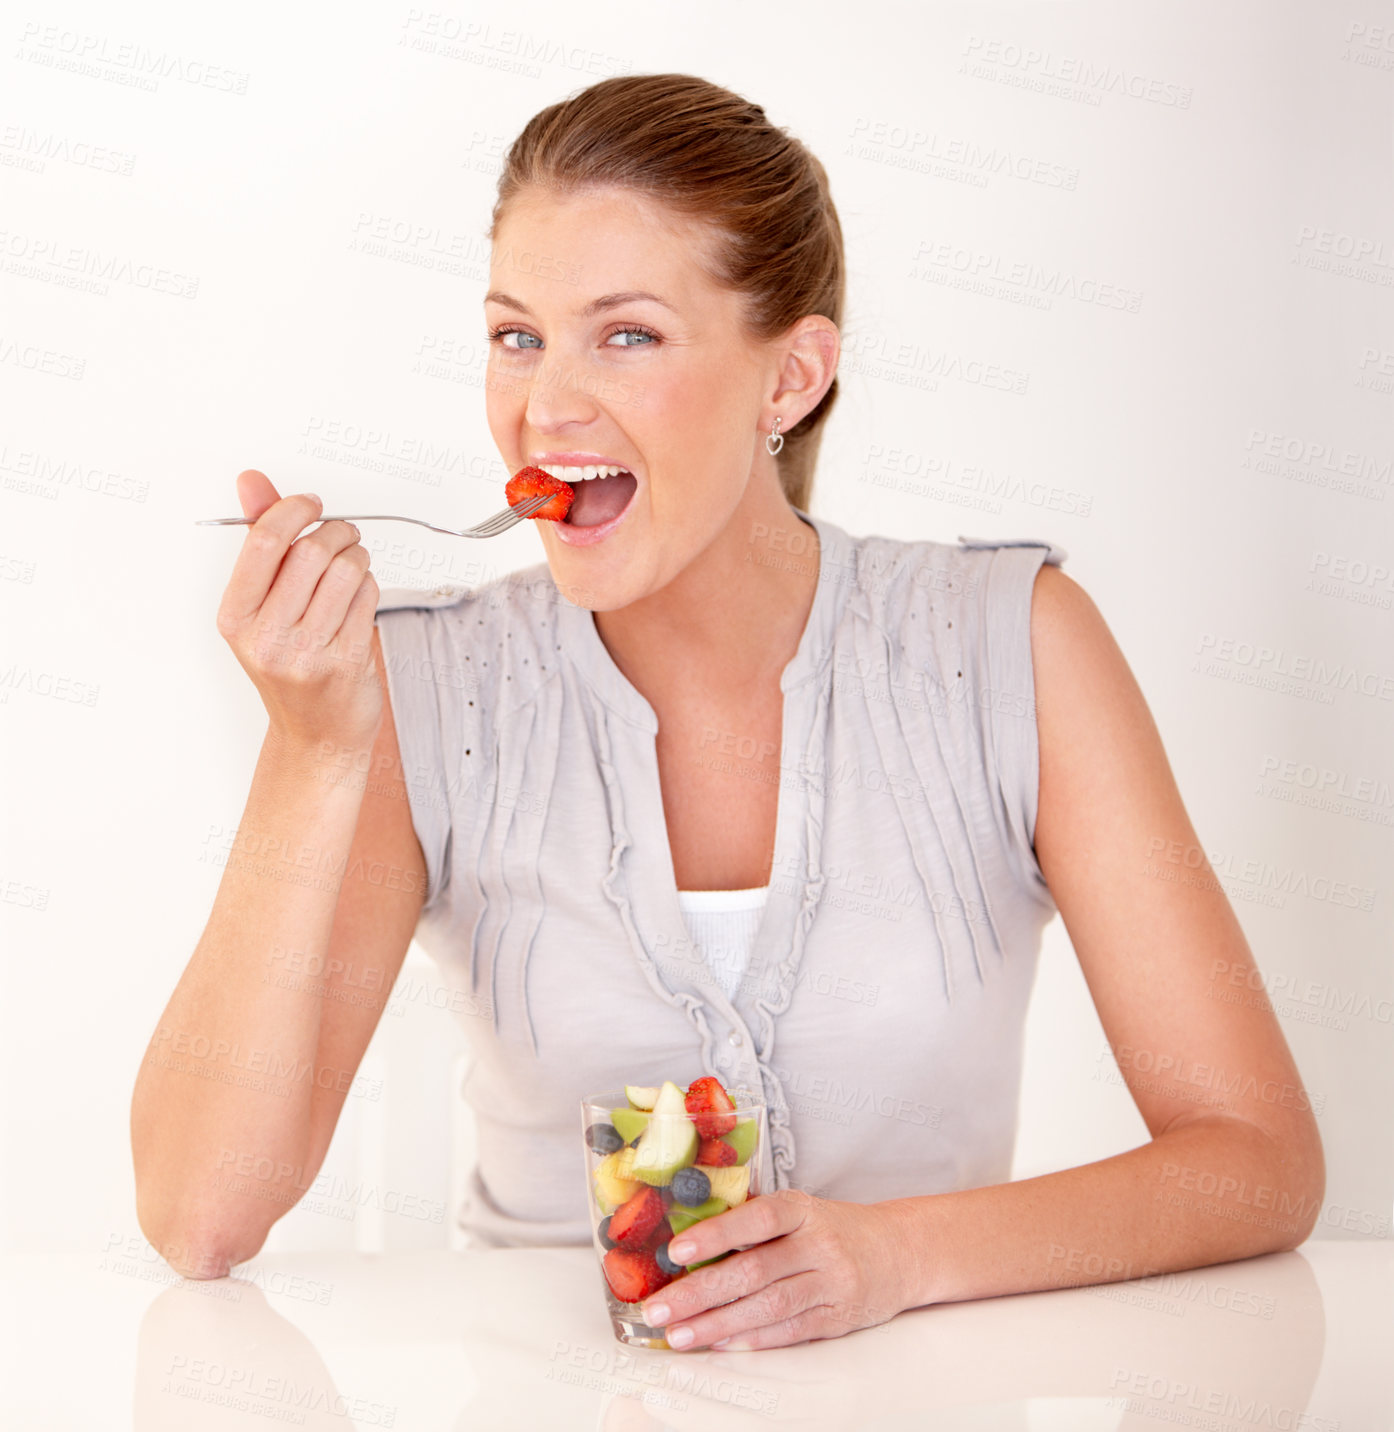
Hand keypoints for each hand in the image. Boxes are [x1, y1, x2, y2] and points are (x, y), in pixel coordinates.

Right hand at [215, 470, 382, 752]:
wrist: (318, 736)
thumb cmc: (290, 666)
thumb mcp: (262, 608)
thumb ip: (261, 541)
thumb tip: (253, 481)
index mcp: (236, 617)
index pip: (264, 542)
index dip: (294, 510)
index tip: (311, 503)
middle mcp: (267, 637)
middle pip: (311, 551)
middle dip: (336, 532)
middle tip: (344, 535)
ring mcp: (308, 652)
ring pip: (346, 571)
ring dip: (358, 557)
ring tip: (353, 567)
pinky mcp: (347, 662)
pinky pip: (368, 597)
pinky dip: (369, 587)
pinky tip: (359, 600)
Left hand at [641, 1188, 912, 1351]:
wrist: (897, 1251)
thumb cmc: (833, 1228)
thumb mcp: (800, 1210)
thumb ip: (753, 1218)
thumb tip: (690, 1229)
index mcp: (803, 1209)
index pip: (756, 1218)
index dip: (716, 1234)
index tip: (676, 1251)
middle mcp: (819, 1244)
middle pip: (754, 1270)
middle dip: (700, 1293)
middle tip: (660, 1308)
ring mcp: (831, 1283)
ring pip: (768, 1307)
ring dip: (718, 1324)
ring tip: (680, 1334)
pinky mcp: (838, 1318)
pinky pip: (789, 1331)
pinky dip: (752, 1340)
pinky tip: (721, 1344)